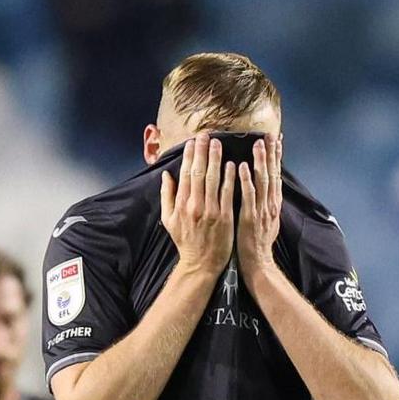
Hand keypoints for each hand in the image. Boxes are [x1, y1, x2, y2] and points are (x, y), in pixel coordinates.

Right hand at [158, 134, 236, 277]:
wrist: (201, 265)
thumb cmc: (186, 242)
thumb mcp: (169, 220)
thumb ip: (167, 196)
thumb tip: (166, 175)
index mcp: (181, 204)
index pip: (185, 174)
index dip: (189, 156)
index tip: (193, 142)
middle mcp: (195, 205)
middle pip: (198, 172)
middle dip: (202, 151)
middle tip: (206, 134)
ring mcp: (211, 211)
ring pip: (213, 180)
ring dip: (216, 159)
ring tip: (218, 143)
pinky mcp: (225, 218)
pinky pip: (228, 194)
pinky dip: (230, 178)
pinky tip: (232, 165)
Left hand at [234, 134, 283, 284]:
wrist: (258, 263)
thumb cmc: (257, 243)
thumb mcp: (266, 220)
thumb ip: (264, 202)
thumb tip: (264, 187)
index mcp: (273, 204)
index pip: (276, 175)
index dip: (276, 157)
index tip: (276, 140)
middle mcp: (270, 204)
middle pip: (273, 174)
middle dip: (272, 153)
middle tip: (270, 135)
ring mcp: (261, 210)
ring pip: (262, 181)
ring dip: (260, 161)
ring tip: (258, 144)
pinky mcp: (250, 218)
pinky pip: (248, 196)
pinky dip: (245, 180)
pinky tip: (240, 166)